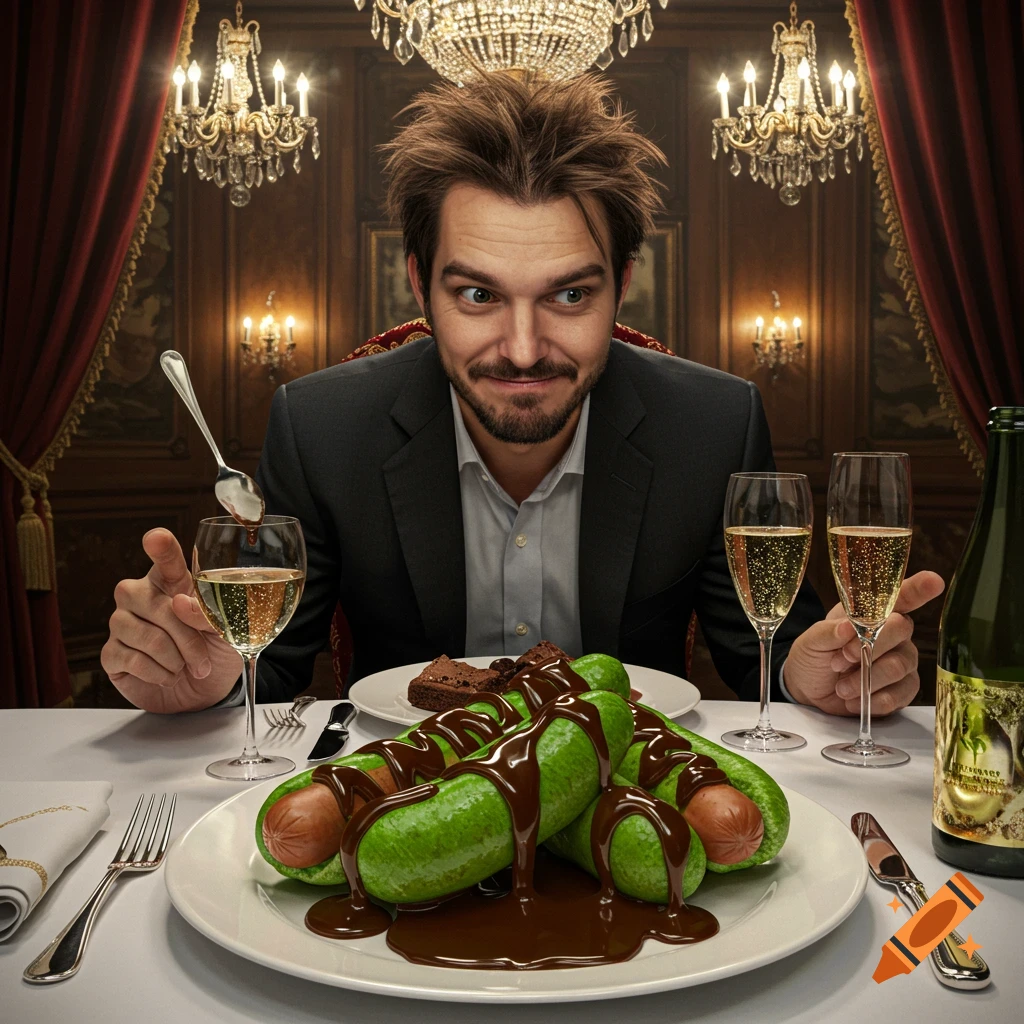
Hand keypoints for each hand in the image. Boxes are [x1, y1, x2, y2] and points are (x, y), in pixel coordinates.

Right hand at [101, 528, 241, 712]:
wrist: (205, 691)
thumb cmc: (215, 650)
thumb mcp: (226, 631)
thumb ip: (208, 614)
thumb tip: (180, 603)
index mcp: (172, 582)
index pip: (165, 559)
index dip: (161, 547)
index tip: (156, 538)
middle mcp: (140, 596)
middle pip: (155, 604)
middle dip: (187, 638)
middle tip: (203, 661)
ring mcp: (121, 623)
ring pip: (145, 635)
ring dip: (175, 659)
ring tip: (184, 667)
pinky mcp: (111, 654)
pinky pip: (131, 659)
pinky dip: (158, 674)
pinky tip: (167, 676)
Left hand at [782, 571, 945, 716]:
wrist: (809, 689)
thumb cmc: (814, 656)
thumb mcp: (811, 641)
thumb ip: (828, 632)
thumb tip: (846, 628)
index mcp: (872, 613)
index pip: (901, 596)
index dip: (919, 588)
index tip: (933, 581)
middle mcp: (895, 634)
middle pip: (901, 630)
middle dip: (868, 647)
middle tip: (841, 660)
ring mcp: (903, 661)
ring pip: (898, 666)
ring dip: (866, 678)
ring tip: (842, 686)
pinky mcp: (904, 690)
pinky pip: (900, 694)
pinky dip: (873, 699)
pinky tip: (854, 700)